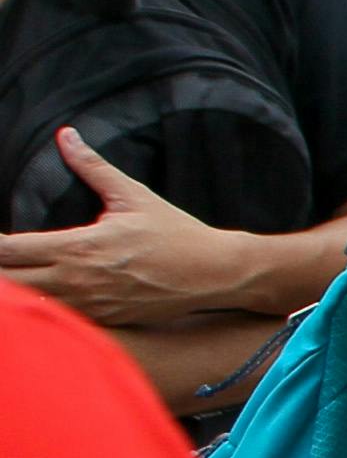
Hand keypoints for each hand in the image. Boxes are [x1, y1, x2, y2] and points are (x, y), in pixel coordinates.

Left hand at [0, 129, 269, 323]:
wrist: (215, 274)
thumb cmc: (176, 234)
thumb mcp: (133, 196)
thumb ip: (93, 167)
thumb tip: (66, 136)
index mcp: (78, 247)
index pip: (9, 250)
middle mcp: (77, 280)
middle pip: (9, 283)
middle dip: (0, 270)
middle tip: (4, 256)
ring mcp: (89, 306)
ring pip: (29, 305)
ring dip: (16, 291)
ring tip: (17, 275)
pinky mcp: (102, 321)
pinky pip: (58, 319)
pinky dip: (42, 309)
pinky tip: (43, 295)